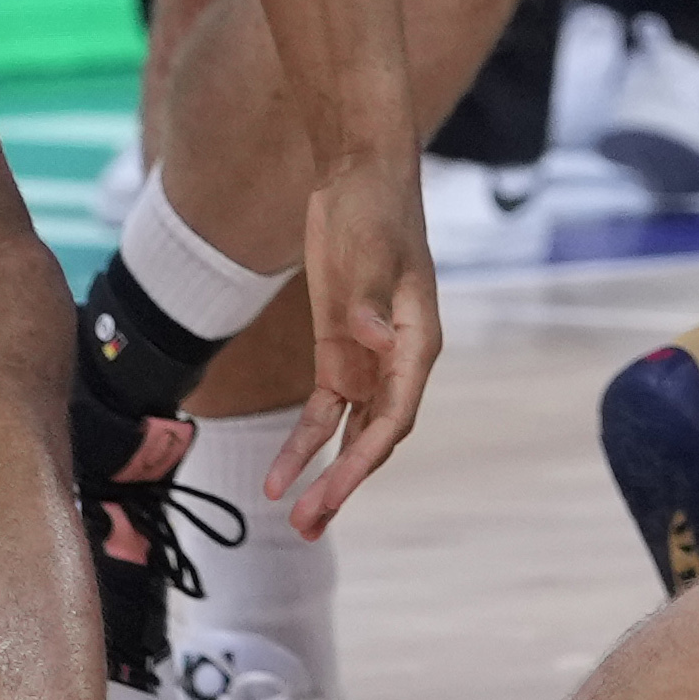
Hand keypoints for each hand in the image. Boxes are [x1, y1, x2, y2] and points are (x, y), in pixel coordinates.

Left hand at [271, 146, 443, 536]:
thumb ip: (366, 299)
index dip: (366, 457)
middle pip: (374, 436)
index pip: (396, 413)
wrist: (358, 173)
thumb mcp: (367, 249)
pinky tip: (281, 476)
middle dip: (344, 484)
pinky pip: (323, 411)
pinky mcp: (340, 350)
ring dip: (326, 476)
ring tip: (298, 522)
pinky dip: (305, 443)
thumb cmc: (372, 207)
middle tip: (309, 526)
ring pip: (349, 433)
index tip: (336, 488)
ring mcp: (368, 358)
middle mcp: (398, 359)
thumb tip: (369, 339)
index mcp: (416, 340)